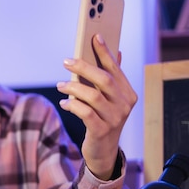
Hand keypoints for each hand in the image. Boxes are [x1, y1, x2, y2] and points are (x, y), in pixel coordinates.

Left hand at [57, 33, 136, 179]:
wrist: (103, 152)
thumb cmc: (103, 120)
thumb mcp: (109, 100)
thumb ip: (111, 78)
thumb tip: (115, 52)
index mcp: (128, 93)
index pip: (115, 69)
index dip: (105, 52)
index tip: (94, 36)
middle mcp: (125, 105)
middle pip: (104, 80)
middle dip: (83, 67)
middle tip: (66, 61)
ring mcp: (115, 118)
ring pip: (93, 96)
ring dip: (73, 87)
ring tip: (60, 85)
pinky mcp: (102, 130)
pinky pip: (85, 113)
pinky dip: (73, 105)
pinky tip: (64, 103)